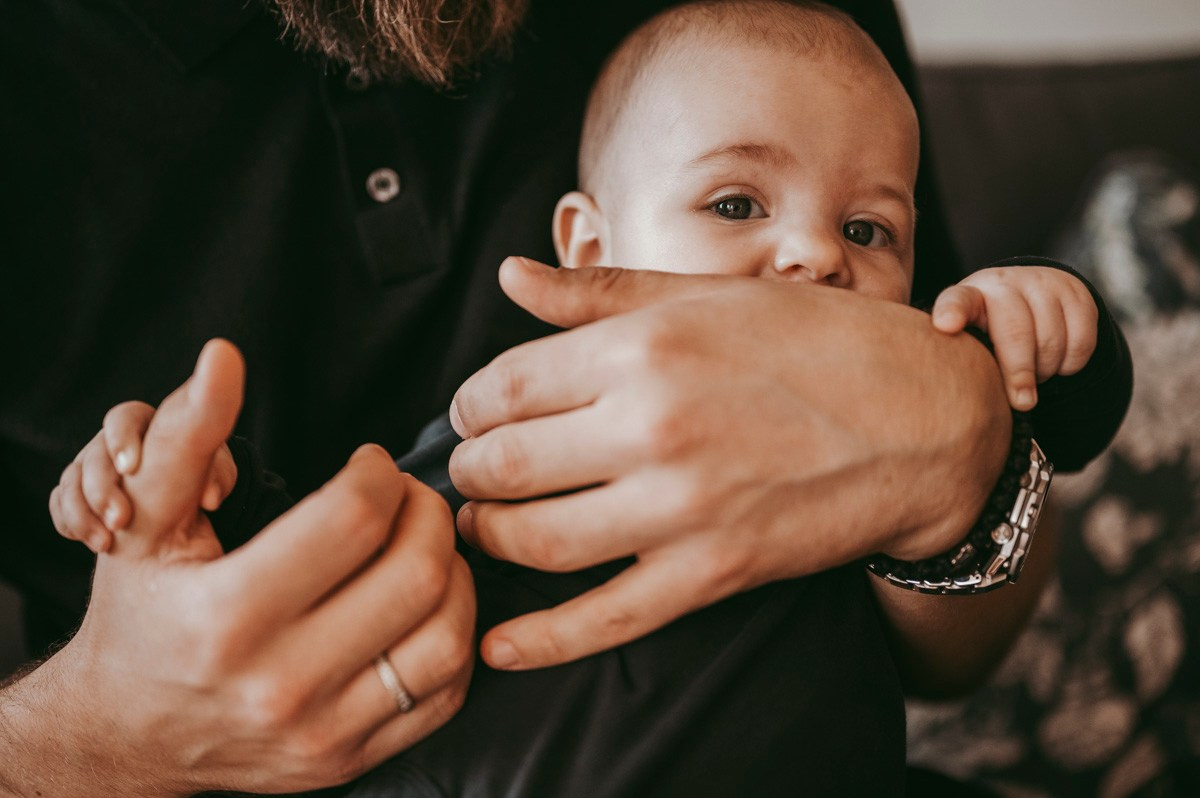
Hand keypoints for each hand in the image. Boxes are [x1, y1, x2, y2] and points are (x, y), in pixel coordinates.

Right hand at [12, 341, 473, 795]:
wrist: (128, 735)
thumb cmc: (142, 619)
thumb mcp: (142, 524)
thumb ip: (185, 436)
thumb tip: (224, 359)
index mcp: (229, 617)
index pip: (353, 519)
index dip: (380, 473)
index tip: (370, 465)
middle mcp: (281, 683)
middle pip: (416, 575)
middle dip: (429, 513)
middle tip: (408, 496)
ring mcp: (325, 731)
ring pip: (448, 637)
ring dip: (455, 573)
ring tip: (424, 545)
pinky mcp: (352, 757)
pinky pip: (446, 692)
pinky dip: (455, 634)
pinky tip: (425, 603)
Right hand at [49, 401, 236, 553]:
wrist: (184, 503)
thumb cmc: (202, 477)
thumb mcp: (216, 473)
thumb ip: (215, 478)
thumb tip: (209, 498)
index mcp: (145, 425)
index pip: (123, 418)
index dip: (121, 439)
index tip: (131, 468)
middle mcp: (110, 443)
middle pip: (91, 456)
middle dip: (101, 489)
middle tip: (120, 520)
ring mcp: (89, 467)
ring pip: (70, 483)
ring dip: (83, 515)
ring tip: (106, 544)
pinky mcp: (76, 494)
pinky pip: (59, 505)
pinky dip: (70, 524)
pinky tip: (93, 541)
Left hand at [448, 257, 1009, 669]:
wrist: (926, 421)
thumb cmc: (817, 344)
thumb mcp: (706, 297)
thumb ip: (599, 292)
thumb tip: (510, 277)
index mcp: (645, 348)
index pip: (501, 387)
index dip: (468, 407)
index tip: (472, 415)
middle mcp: (653, 426)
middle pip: (500, 464)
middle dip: (469, 471)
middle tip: (473, 471)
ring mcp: (681, 508)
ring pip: (534, 540)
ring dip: (489, 537)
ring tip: (485, 525)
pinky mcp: (712, 574)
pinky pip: (604, 620)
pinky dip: (540, 640)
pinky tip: (498, 643)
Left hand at [932, 266, 1098, 409]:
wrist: (1034, 296)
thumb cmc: (994, 331)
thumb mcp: (976, 341)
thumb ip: (973, 362)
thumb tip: (982, 405)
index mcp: (971, 297)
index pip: (958, 301)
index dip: (952, 312)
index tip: (946, 326)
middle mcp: (1006, 284)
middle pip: (1015, 332)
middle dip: (1019, 373)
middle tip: (1021, 402)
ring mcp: (1043, 284)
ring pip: (1052, 340)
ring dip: (1046, 370)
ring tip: (1036, 375)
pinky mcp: (1077, 293)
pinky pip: (1081, 341)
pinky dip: (1072, 364)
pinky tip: (1058, 364)